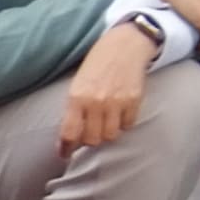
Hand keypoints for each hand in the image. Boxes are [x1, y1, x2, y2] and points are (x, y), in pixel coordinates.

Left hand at [66, 21, 154, 147]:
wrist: (125, 45)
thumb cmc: (97, 64)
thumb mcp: (78, 83)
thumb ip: (74, 108)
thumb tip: (69, 134)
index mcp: (77, 97)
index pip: (70, 132)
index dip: (66, 148)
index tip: (64, 154)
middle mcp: (96, 102)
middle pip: (92, 139)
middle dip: (89, 140)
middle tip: (89, 134)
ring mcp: (117, 102)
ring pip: (110, 136)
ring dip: (106, 133)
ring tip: (105, 124)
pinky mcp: (134, 101)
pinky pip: (128, 125)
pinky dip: (123, 124)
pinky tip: (119, 114)